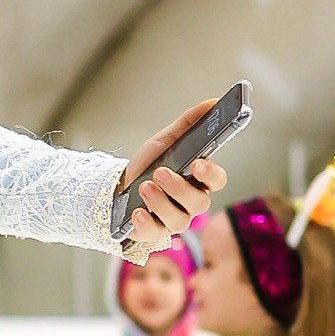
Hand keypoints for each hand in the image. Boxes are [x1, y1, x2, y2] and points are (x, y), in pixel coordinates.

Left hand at [116, 99, 227, 252]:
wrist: (117, 186)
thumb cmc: (148, 166)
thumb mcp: (165, 141)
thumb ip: (188, 124)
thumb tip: (212, 102)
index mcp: (198, 181)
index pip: (217, 180)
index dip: (212, 174)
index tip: (199, 163)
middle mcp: (189, 204)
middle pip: (199, 203)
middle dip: (180, 188)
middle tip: (160, 172)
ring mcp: (172, 220)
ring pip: (179, 221)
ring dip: (161, 202)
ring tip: (144, 186)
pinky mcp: (152, 233)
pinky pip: (154, 234)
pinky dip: (145, 223)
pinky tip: (136, 212)